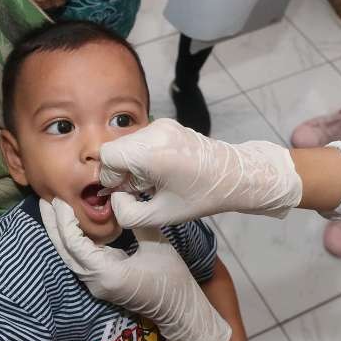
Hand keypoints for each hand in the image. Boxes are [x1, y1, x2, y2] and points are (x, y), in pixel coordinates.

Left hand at [40, 197, 231, 340]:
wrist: (179, 309)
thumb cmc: (172, 279)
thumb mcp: (156, 244)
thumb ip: (135, 220)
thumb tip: (119, 195)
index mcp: (107, 274)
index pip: (75, 246)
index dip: (65, 222)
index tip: (60, 200)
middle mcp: (95, 282)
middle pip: (65, 252)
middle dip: (53, 226)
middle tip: (45, 199)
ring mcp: (96, 285)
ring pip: (70, 257)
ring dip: (60, 233)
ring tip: (54, 209)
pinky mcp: (101, 282)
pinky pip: (80, 260)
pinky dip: (72, 241)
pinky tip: (70, 225)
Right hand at [97, 118, 302, 227]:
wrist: (234, 174)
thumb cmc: (201, 197)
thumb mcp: (162, 216)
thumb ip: (128, 213)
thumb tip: (115, 197)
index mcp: (151, 153)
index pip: (107, 156)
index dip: (111, 177)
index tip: (128, 192)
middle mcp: (154, 132)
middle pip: (115, 149)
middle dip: (121, 171)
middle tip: (140, 189)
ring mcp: (161, 125)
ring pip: (127, 144)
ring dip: (131, 164)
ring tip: (152, 181)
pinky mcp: (167, 124)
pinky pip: (140, 139)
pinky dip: (142, 155)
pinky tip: (160, 170)